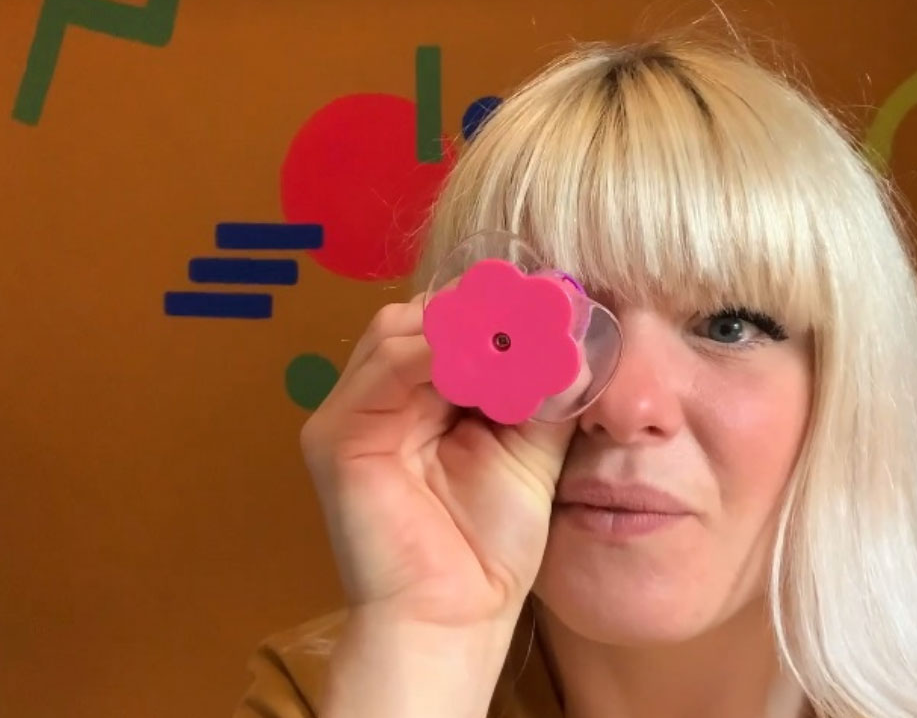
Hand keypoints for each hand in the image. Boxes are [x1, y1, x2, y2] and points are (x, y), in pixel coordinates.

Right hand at [299, 293, 576, 626]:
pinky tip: (485, 362)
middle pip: (422, 317)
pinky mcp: (336, 434)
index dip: (500, 309)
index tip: (556, 301)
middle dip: (483, 310)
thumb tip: (576, 339)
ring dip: (464, 327)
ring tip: (518, 338)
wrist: (457, 616)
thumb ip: (546, 393)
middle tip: (540, 310)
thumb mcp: (532, 451)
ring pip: (400, 328)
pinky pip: (384, 366)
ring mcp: (354, 412)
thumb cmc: (490, 546)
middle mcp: (383, 397)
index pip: (452, 325)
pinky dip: (438, 351)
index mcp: (424, 398)